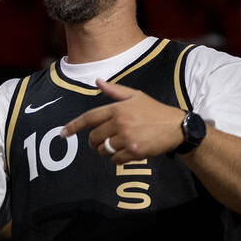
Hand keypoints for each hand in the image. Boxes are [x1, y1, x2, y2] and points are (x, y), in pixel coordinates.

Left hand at [61, 79, 186, 163]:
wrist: (176, 127)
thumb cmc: (154, 110)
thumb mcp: (136, 95)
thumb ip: (115, 90)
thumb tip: (97, 81)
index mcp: (118, 108)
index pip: (89, 118)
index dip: (74, 126)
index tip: (63, 133)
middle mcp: (121, 122)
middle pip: (94, 137)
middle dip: (93, 142)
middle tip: (100, 142)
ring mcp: (127, 138)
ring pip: (104, 149)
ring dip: (105, 150)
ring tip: (116, 145)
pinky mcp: (135, 151)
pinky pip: (115, 159)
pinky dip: (117, 158)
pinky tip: (126, 152)